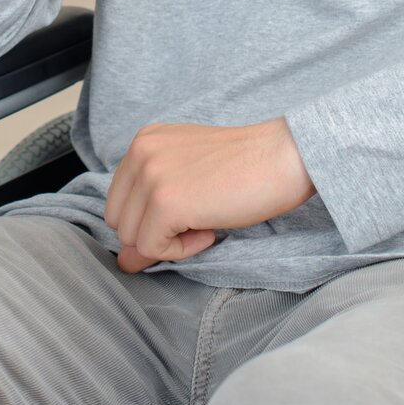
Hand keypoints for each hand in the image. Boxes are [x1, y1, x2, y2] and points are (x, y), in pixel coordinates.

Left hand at [103, 119, 315, 273]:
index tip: (188, 210)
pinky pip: (153, 249)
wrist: (284, 157)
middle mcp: (140, 153)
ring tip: (205, 221)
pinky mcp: (166, 203)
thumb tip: (123, 263)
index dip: (150, 218)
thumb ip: (150, 214)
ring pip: (133, 239)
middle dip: (155, 232)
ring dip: (170, 241)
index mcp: (143, 142)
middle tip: (198, 219)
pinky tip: (211, 229)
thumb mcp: (188, 182)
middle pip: (120, 221)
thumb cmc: (245, 167)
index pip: (119, 200)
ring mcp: (150, 177)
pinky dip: (182, 250)